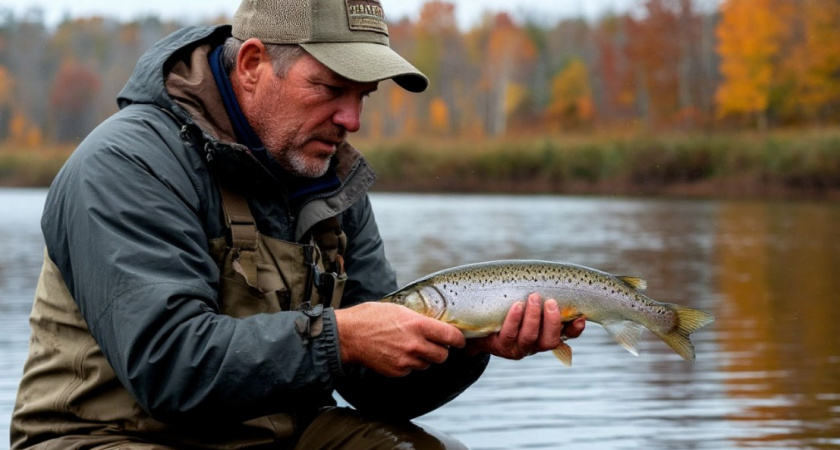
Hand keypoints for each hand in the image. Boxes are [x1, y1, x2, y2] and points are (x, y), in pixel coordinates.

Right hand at [334, 302, 465, 376]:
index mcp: (418, 325)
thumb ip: (419, 319)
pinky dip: (409, 364)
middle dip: (441, 350)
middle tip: (434, 344)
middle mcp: (415, 344)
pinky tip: (398, 353)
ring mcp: (406, 360)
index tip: (459, 340)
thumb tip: (434, 323)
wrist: (348, 335)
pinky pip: (412, 370)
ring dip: (424, 358)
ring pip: (427, 364)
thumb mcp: (399, 309)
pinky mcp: (397, 371)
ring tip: (410, 347)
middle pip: (443, 355)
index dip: (458, 339)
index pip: (450, 336)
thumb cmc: (371, 317)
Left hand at [465, 293, 585, 359]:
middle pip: (549, 340)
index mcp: (547, 334)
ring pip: (530, 337)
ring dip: (533, 317)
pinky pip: (508, 334)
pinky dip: (514, 319)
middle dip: (552, 321)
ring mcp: (518, 347)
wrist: (481, 327)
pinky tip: (516, 305)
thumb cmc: (510, 307)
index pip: (567, 335)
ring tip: (534, 297)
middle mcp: (535, 345)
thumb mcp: (528, 302)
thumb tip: (558, 275)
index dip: (575, 329)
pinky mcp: (501, 345)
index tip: (581, 317)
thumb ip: (542, 294)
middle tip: (551, 301)